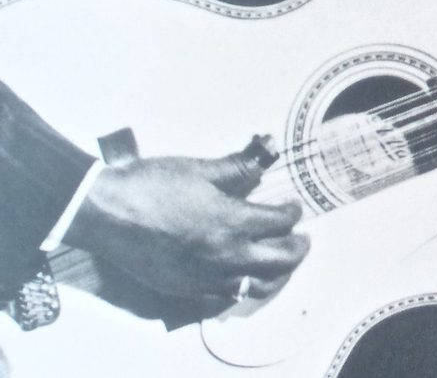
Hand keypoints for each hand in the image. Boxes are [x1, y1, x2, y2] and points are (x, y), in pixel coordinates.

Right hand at [67, 141, 308, 309]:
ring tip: (278, 264)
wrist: (106, 212)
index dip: (291, 213)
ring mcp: (201, 279)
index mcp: (230, 222)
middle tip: (301, 241)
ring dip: (273, 275)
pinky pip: (219, 301)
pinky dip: (236, 292)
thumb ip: (237, 170)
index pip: (279, 223)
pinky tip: (238, 282)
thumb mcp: (200, 169)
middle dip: (296, 250)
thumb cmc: (150, 186)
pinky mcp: (180, 291)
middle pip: (277, 261)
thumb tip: (263, 163)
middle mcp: (222, 256)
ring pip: (253, 287)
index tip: (292, 208)